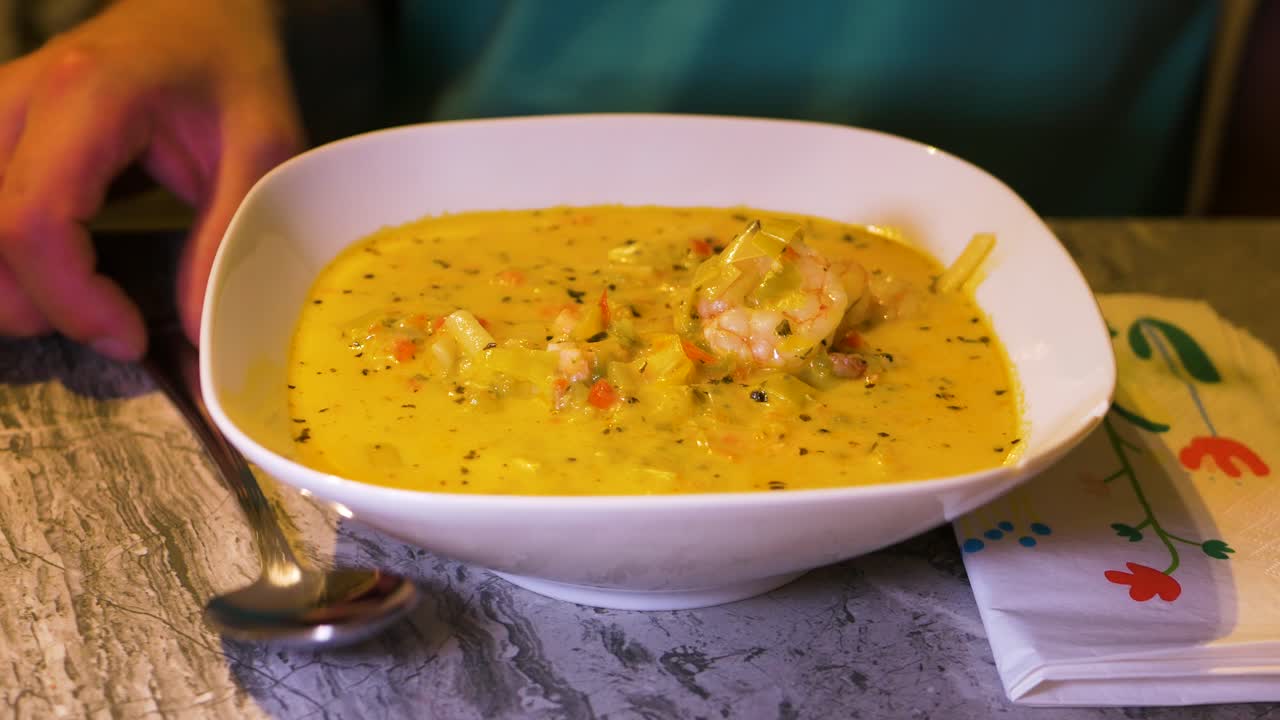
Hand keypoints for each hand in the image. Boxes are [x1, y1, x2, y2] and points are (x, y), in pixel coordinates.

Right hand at [0, 0, 303, 358]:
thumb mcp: (262, 149)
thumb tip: (195, 330)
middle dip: (36, 306)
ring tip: (81, 306)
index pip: (32, 221)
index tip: (126, 337)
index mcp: (86, 97)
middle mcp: (18, 99)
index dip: (70, 300)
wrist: (201, 10)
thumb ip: (226, 236)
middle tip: (110, 328)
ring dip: (9, 288)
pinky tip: (51, 278)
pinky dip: (3, 260)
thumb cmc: (231, 69)